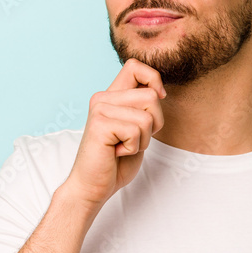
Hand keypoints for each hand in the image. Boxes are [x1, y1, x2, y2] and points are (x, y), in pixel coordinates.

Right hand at [62, 58, 165, 209]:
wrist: (92, 186)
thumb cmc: (114, 162)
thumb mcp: (135, 129)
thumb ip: (142, 109)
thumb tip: (160, 92)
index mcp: (110, 96)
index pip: (135, 66)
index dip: (153, 79)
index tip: (157, 100)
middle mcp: (102, 98)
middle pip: (151, 96)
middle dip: (155, 124)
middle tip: (133, 139)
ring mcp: (100, 109)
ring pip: (147, 116)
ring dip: (143, 139)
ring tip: (123, 147)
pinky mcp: (99, 124)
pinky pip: (136, 131)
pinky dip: (132, 148)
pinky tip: (115, 152)